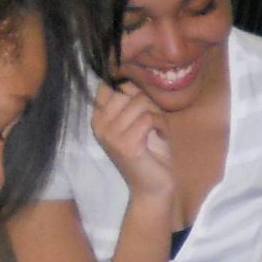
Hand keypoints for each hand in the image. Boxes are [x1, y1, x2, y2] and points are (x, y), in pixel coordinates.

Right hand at [92, 82, 174, 200]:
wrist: (154, 187)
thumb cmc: (151, 152)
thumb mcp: (139, 120)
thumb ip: (132, 100)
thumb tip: (128, 74)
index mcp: (99, 118)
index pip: (107, 87)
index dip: (129, 88)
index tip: (142, 102)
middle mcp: (99, 125)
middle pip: (125, 91)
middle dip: (147, 101)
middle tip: (154, 120)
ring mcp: (110, 135)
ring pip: (139, 103)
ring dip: (157, 114)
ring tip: (157, 130)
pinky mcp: (125, 145)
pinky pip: (148, 118)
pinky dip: (161, 125)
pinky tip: (160, 137)